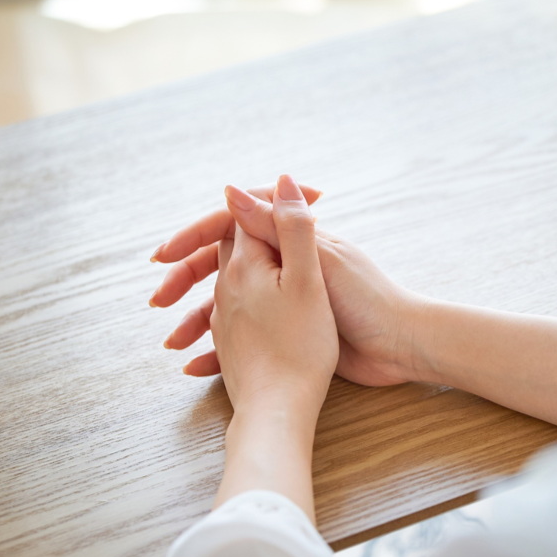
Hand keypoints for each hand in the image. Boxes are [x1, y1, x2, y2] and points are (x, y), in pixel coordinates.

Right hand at [152, 183, 426, 385]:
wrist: (399, 349)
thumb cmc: (365, 302)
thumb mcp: (317, 264)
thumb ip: (279, 230)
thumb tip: (234, 188)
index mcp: (293, 243)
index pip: (232, 226)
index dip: (195, 236)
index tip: (163, 255)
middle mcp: (286, 267)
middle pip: (222, 265)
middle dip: (185, 280)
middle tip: (157, 300)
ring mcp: (287, 300)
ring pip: (228, 305)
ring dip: (196, 321)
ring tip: (172, 343)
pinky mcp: (291, 333)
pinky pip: (245, 339)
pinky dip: (219, 352)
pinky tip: (195, 368)